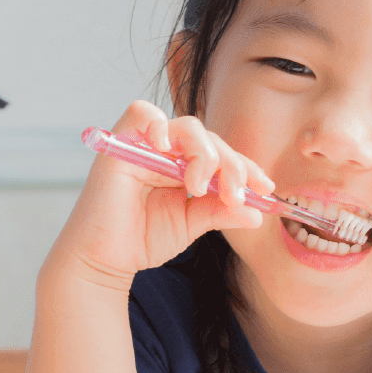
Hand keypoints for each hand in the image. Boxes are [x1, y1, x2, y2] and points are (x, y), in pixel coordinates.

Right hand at [46, 100, 274, 289]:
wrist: (105, 259)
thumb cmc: (144, 238)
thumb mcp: (193, 224)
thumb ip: (222, 212)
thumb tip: (257, 213)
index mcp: (187, 166)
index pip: (224, 155)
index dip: (247, 167)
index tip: (266, 189)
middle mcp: (168, 151)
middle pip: (211, 139)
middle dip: (231, 165)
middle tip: (235, 195)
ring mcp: (145, 144)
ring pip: (186, 126)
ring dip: (203, 152)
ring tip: (200, 185)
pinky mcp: (120, 144)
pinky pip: (139, 112)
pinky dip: (157, 123)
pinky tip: (168, 148)